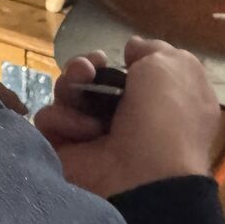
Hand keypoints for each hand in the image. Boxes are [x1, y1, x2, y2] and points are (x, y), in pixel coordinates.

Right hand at [34, 37, 220, 198]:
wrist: (145, 176)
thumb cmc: (165, 116)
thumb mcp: (175, 67)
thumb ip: (152, 49)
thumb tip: (132, 48)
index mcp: (157, 103)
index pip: (128, 75)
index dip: (122, 61)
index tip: (123, 56)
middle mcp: (123, 119)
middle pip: (89, 81)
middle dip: (83, 67)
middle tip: (87, 70)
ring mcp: (90, 137)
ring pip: (65, 97)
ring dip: (71, 88)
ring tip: (81, 95)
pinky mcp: (62, 152)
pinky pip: (49, 122)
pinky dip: (64, 121)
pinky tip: (84, 132)